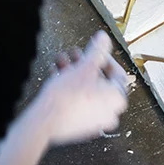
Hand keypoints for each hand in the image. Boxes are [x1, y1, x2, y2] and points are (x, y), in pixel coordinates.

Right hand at [33, 31, 128, 145]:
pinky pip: (78, 102)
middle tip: (75, 55)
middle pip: (99, 81)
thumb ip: (97, 50)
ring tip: (62, 62)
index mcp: (117, 99)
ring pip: (86, 91)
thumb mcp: (85, 66)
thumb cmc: (67, 98)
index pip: (118, 74)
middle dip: (85, 65)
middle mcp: (110, 112)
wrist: (45, 121)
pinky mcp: (79, 126)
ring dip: (74, 74)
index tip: (95, 52)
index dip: (105, 59)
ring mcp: (95, 121)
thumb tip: (104, 38)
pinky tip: (57, 76)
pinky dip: (70, 89)